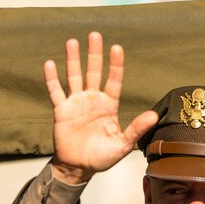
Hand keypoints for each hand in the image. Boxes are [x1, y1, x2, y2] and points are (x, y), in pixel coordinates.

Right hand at [44, 32, 158, 184]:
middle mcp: (93, 100)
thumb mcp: (121, 145)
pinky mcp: (61, 110)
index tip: (117, 48)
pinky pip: (56, 91)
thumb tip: (154, 116)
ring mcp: (76, 103)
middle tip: (95, 35)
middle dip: (94, 54)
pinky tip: (50, 64)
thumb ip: (136, 129)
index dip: (115, 65)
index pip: (114, 80)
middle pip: (94, 72)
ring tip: (73, 42)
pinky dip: (52, 78)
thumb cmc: (101, 157)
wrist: (79, 168)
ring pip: (74, 76)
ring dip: (73, 60)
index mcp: (109, 106)